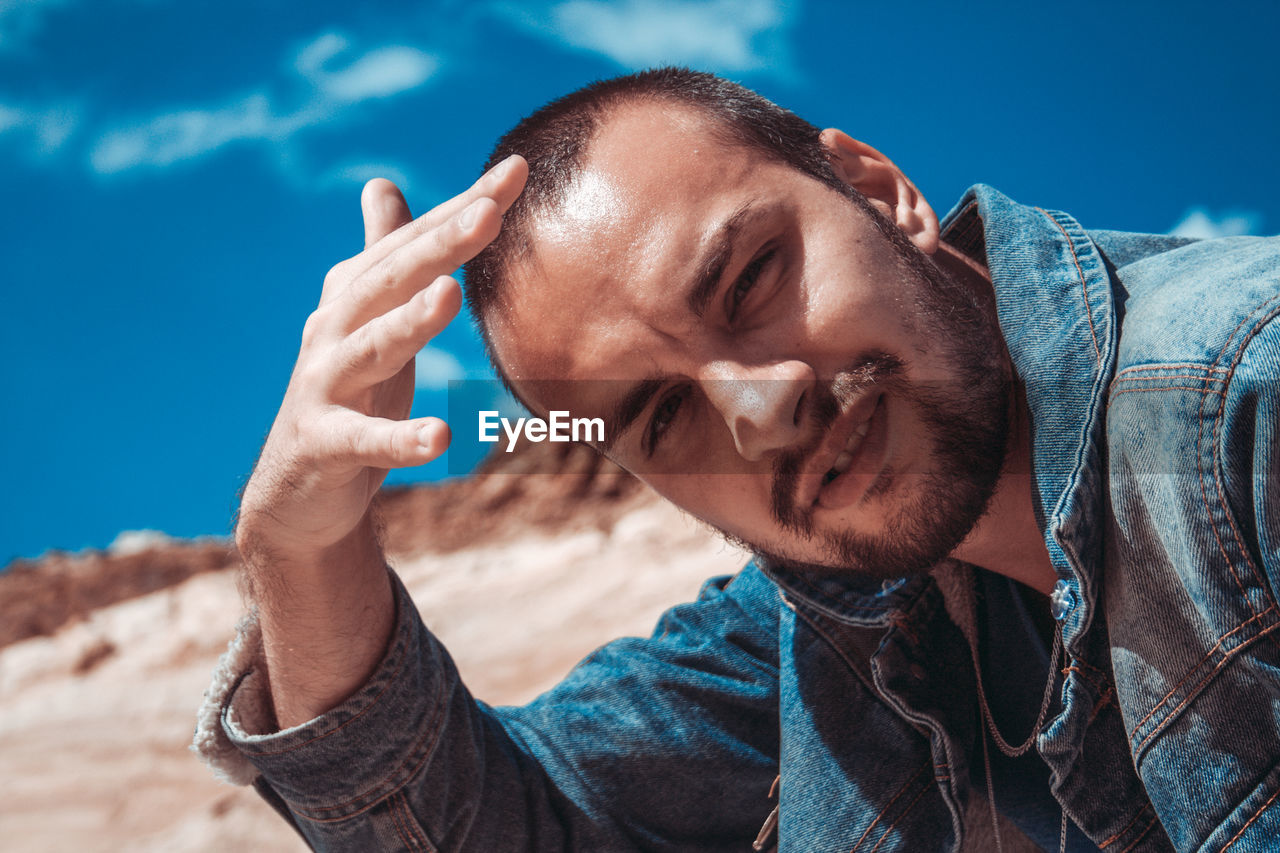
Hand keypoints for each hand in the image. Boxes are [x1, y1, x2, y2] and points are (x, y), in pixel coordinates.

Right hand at [234, 155, 527, 725]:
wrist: (295, 487)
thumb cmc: (349, 391)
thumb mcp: (370, 318)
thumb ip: (383, 252)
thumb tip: (381, 183)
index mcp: (357, 295)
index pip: (418, 242)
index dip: (464, 205)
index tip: (516, 169)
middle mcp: (335, 328)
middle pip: (392, 279)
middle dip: (440, 243)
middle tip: (489, 212)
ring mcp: (325, 384)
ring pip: (373, 348)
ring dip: (410, 321)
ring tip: (451, 295)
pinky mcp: (323, 443)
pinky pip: (366, 441)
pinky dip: (401, 440)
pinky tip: (442, 438)